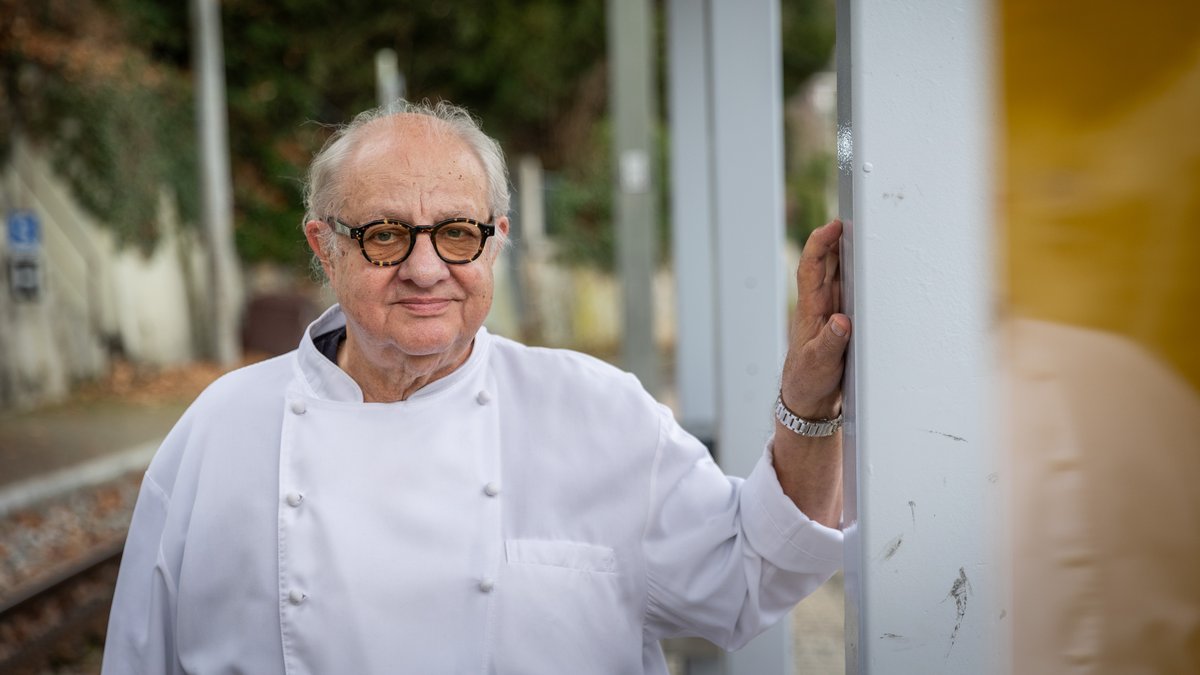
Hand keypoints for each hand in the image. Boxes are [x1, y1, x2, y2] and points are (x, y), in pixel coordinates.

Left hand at [781, 219, 850, 418]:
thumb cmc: (809, 380)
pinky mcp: (840, 320)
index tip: (833, 226)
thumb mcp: (821, 363)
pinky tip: (869, 267)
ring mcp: (829, 311)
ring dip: (846, 254)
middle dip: (836, 238)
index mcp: (810, 309)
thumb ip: (831, 342)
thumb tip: (842, 320)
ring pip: (837, 274)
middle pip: (825, 263)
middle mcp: (818, 305)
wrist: (809, 399)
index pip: (811, 268)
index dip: (819, 243)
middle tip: (853, 217)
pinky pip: (848, 290)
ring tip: (863, 233)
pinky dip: (856, 275)